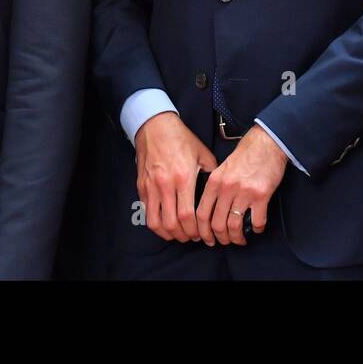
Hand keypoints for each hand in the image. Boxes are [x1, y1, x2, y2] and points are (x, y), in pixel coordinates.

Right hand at [134, 112, 216, 242]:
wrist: (155, 126)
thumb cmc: (181, 139)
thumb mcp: (203, 153)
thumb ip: (212, 173)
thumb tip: (220, 189)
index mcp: (183, 177)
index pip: (188, 215)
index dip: (195, 229)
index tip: (201, 233)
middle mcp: (166, 185)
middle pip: (172, 223)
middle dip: (184, 236)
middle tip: (192, 237)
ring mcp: (151, 187)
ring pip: (156, 222)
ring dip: (168, 233)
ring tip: (178, 234)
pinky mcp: (141, 187)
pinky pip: (146, 212)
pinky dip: (156, 223)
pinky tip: (165, 224)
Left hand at [196, 125, 287, 246]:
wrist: (266, 142)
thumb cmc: (246, 154)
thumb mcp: (222, 168)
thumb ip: (215, 186)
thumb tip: (210, 209)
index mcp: (214, 181)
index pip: (201, 213)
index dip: (202, 231)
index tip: (207, 238)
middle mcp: (227, 188)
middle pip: (217, 224)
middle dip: (220, 238)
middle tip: (224, 241)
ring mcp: (244, 192)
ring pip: (234, 226)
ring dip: (236, 237)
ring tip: (240, 239)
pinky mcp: (261, 195)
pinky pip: (257, 221)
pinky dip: (257, 229)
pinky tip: (257, 228)